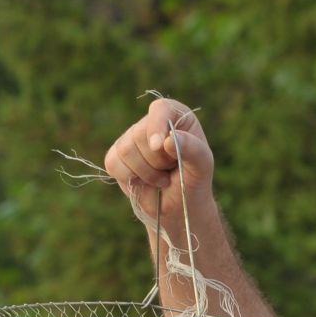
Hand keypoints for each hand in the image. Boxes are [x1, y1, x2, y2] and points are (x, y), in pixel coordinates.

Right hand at [104, 96, 215, 239]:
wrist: (180, 206)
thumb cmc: (193, 181)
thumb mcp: (202, 166)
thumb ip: (192, 150)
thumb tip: (168, 140)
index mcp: (175, 116)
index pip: (160, 109)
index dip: (156, 126)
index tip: (158, 147)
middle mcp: (151, 123)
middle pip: (139, 134)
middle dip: (156, 161)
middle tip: (170, 171)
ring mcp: (130, 139)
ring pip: (125, 150)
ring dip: (145, 173)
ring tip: (160, 179)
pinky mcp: (116, 157)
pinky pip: (113, 163)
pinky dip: (128, 178)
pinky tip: (144, 182)